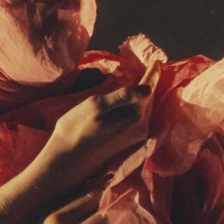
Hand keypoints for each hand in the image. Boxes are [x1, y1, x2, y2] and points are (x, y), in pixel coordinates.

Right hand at [35, 73, 154, 191]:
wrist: (66, 162)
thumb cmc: (75, 130)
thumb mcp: (95, 105)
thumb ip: (123, 96)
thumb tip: (148, 88)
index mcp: (136, 116)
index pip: (148, 89)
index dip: (151, 74)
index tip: (156, 61)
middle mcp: (143, 127)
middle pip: (148, 100)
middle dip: (148, 85)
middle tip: (150, 69)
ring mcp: (138, 137)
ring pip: (144, 110)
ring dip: (142, 97)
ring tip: (142, 82)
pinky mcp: (131, 143)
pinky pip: (139, 119)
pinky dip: (137, 108)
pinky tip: (132, 102)